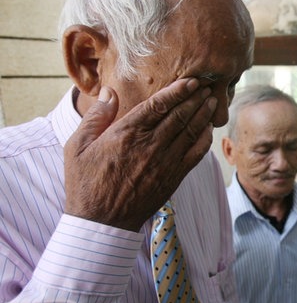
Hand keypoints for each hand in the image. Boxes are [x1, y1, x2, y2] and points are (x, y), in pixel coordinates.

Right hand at [64, 78, 216, 230]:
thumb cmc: (86, 183)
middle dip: (196, 98)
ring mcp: (164, 162)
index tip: (192, 81)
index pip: (159, 105)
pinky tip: (209, 129)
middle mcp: (149, 145)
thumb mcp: (78, 146)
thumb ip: (96, 117)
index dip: (178, 91)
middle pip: (180, 114)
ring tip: (213, 101)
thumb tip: (109, 91)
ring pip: (191, 131)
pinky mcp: (174, 178)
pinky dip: (205, 139)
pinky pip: (196, 154)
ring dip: (204, 114)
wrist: (101, 222)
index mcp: (126, 133)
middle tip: (209, 85)